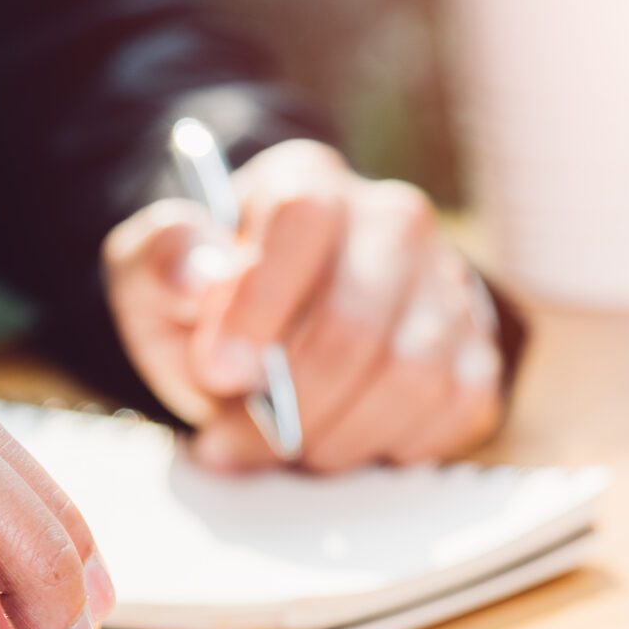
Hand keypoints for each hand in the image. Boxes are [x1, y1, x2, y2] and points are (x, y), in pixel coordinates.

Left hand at [105, 139, 505, 472]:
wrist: (261, 333)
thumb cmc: (208, 305)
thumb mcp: (151, 276)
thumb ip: (162, 265)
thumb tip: (200, 280)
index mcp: (307, 181)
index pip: (302, 221)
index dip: (257, 308)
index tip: (216, 373)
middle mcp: (392, 220)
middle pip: (354, 325)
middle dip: (285, 406)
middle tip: (232, 440)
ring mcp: (445, 284)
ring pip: (409, 378)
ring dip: (333, 436)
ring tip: (283, 447)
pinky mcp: (477, 349)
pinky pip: (452, 409)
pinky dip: (388, 445)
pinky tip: (340, 437)